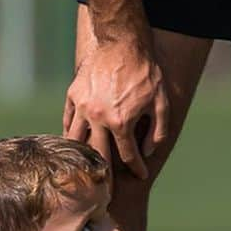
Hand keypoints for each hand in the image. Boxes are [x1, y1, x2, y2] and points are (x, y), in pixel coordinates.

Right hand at [63, 38, 169, 178]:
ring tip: (85, 170)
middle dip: (104, 174)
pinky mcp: (73, 95)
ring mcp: (82, 107)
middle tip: (107, 188)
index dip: (137, 167)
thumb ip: (158, 129)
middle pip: (98, 154)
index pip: (127, 155)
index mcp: (120, 122)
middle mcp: (98, 118)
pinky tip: (75, 142)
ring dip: (81, 156)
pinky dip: (71, 134)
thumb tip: (148, 152)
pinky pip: (68, 121)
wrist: (122, 43)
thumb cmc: (146, 72)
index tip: (141, 175)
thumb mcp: (162, 101)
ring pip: (76, 140)